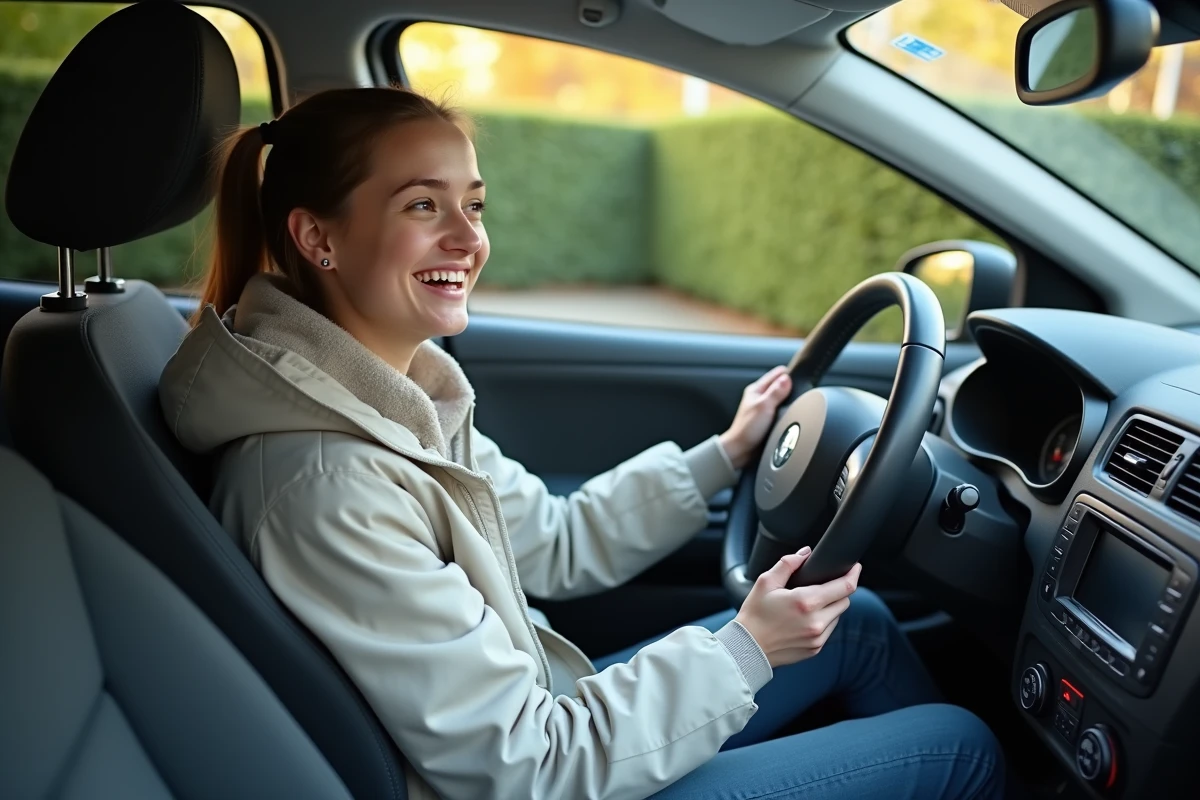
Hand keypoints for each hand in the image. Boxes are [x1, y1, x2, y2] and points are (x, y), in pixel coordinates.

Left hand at [719, 366, 791, 468]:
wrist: (741, 449)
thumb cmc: (746, 429)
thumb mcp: (764, 407)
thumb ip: (776, 392)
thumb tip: (787, 378)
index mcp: (756, 389)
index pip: (778, 373)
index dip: (789, 376)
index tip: (798, 383)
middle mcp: (760, 396)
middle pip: (781, 384)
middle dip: (791, 388)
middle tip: (797, 397)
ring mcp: (764, 406)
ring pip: (782, 397)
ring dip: (789, 401)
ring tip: (794, 406)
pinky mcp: (768, 417)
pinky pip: (781, 409)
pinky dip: (786, 410)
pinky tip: (789, 415)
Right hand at [733, 547, 860, 667]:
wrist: (747, 647)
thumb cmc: (754, 615)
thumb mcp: (765, 582)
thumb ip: (788, 563)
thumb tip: (805, 553)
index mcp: (806, 601)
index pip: (844, 587)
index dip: (853, 574)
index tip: (854, 567)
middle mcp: (816, 622)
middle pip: (845, 601)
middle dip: (839, 590)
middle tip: (824, 585)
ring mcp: (817, 638)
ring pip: (838, 616)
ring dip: (831, 606)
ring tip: (811, 604)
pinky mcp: (816, 649)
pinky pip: (829, 630)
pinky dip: (824, 621)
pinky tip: (806, 618)